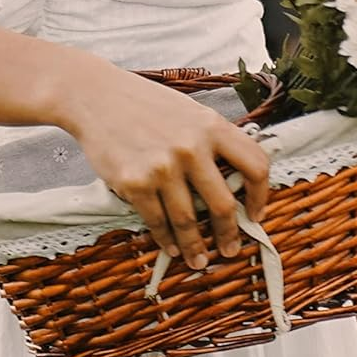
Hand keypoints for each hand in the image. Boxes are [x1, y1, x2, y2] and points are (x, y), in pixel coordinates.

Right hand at [57, 64, 271, 271]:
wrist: (96, 96)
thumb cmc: (145, 103)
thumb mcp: (189, 112)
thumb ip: (212, 140)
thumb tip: (235, 178)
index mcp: (211, 126)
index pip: (254, 164)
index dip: (260, 195)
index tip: (255, 213)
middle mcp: (191, 147)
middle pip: (222, 205)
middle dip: (228, 234)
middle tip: (230, 249)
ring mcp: (162, 167)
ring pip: (188, 221)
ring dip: (195, 246)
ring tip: (198, 260)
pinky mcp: (134, 183)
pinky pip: (157, 221)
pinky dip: (165, 238)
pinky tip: (170, 246)